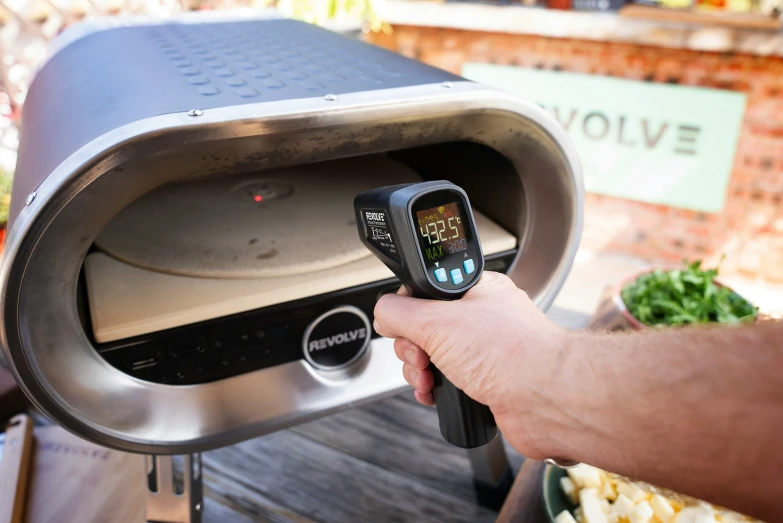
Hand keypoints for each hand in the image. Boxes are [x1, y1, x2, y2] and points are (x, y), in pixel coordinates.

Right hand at [373, 271, 574, 459]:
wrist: (547, 400)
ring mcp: (484, 351)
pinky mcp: (486, 381)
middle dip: (412, 347)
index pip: (426, 291)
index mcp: (475, 290)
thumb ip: (401, 312)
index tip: (402, 325)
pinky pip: (447, 381)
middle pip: (423, 327)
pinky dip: (436, 389)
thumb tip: (383, 312)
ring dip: (421, 371)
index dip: (408, 309)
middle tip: (421, 356)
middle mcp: (481, 318)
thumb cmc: (511, 354)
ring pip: (433, 356)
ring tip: (430, 379)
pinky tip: (437, 393)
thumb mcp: (438, 322)